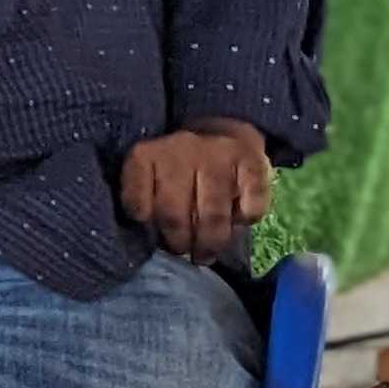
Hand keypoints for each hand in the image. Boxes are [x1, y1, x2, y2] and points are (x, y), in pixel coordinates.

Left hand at [118, 117, 274, 258]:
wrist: (224, 133)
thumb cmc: (182, 171)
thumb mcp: (153, 179)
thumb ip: (147, 205)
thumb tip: (154, 242)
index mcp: (147, 155)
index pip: (136, 202)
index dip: (146, 224)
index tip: (154, 232)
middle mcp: (180, 149)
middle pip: (174, 214)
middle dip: (179, 243)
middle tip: (183, 251)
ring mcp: (218, 155)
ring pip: (212, 215)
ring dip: (209, 243)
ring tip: (206, 254)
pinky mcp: (252, 162)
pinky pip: (250, 207)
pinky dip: (244, 221)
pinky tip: (237, 220)